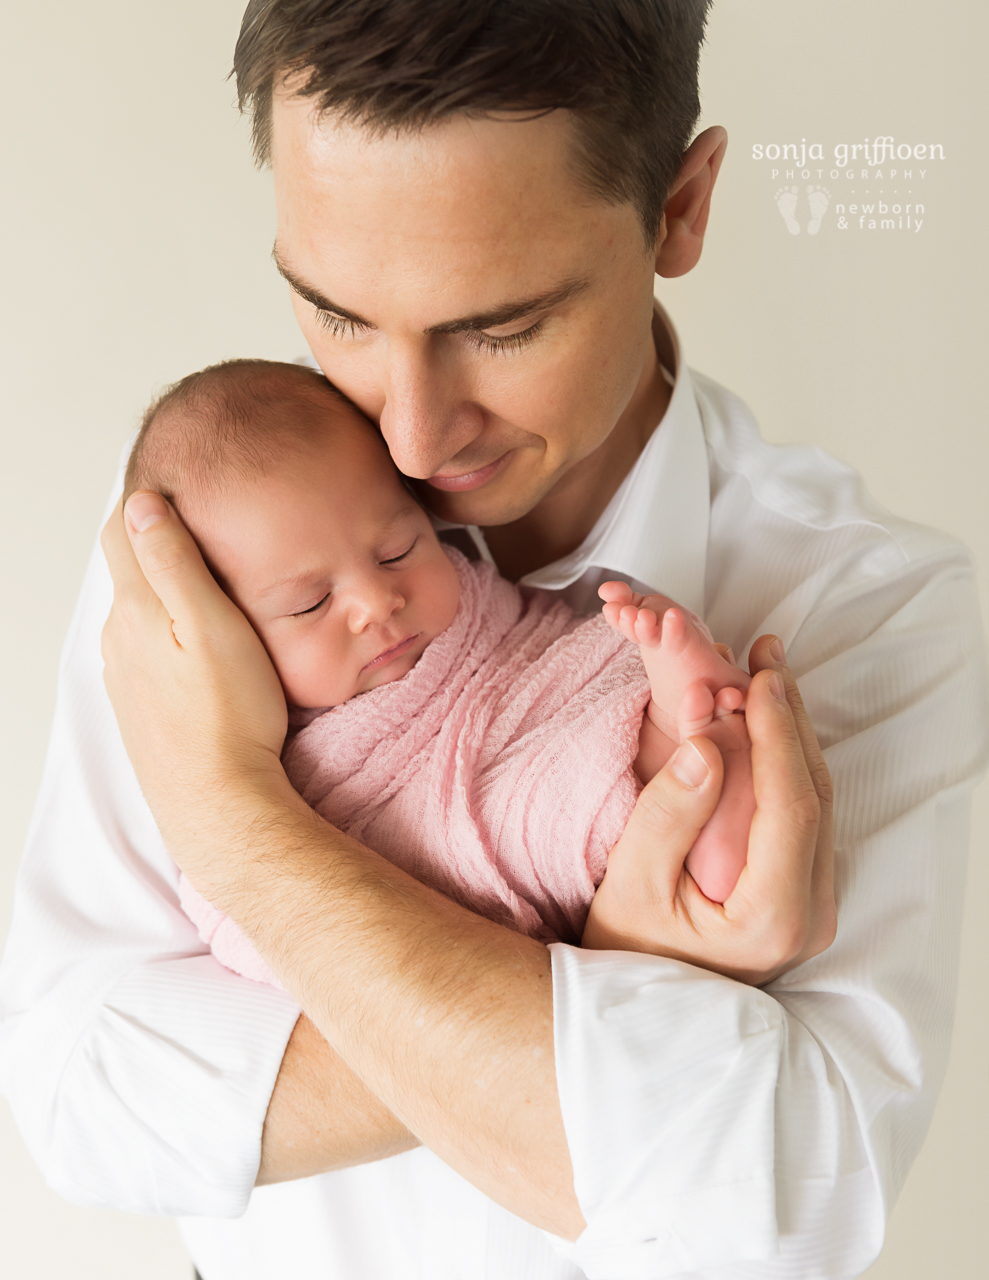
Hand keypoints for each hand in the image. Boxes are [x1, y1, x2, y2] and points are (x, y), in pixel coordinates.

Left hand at [100, 491, 289, 899]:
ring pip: (138, 613)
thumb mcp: (212, 624)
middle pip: (128, 571)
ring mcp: (125, 676)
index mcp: (136, 611)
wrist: (219, 802)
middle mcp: (119, 640)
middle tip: (201, 523)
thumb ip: (174, 562)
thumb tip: (140, 503)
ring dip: (163, 591)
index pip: (122, 533)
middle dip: (156, 542)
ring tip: (207, 579)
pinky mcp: (140, 705)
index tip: (178, 483)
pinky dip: (166, 630)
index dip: (146, 502)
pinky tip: (199, 641)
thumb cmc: (230, 715)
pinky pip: (146, 649)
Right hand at [583, 636, 835, 984]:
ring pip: (815, 800)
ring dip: (790, 732)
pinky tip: (762, 723)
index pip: (793, 806)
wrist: (636, 1012)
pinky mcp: (798, 893)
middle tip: (767, 656)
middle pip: (815, 794)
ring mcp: (810, 905)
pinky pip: (801, 814)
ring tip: (767, 673)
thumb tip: (707, 747)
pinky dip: (783, 761)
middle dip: (791, 718)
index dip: (780, 734)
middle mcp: (809, 914)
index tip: (760, 680)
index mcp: (773, 918)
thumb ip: (667, 818)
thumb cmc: (623, 954)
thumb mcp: (629, 886)